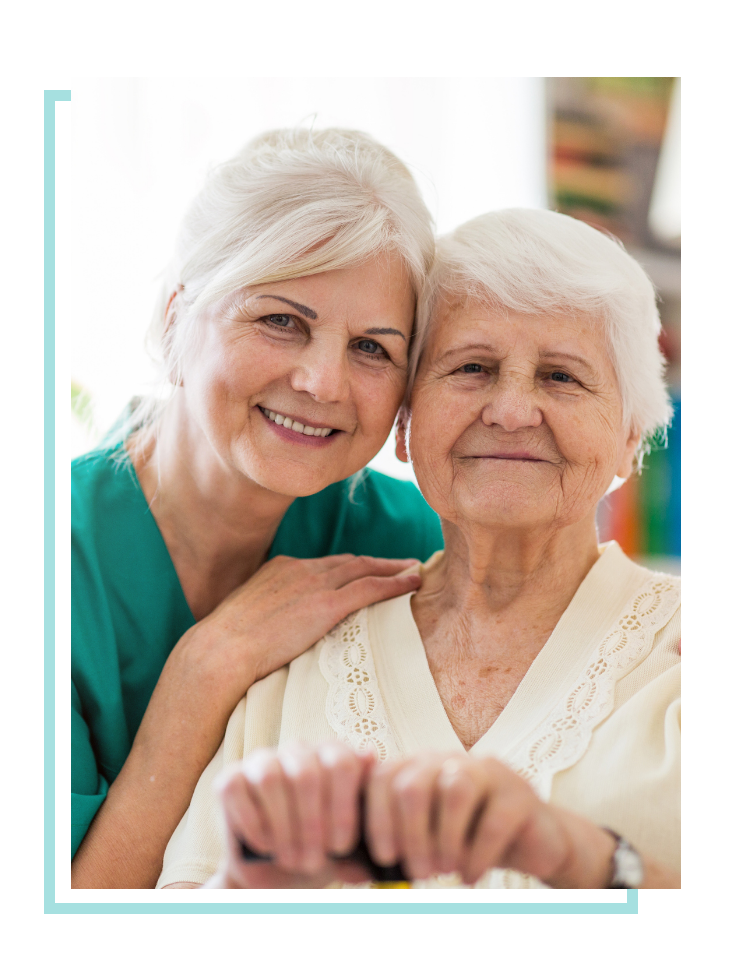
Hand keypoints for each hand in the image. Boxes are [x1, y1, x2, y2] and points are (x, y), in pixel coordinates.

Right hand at [181, 554, 421, 697]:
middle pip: (350, 562)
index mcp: (281, 569)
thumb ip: (268, 615)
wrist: (218, 652)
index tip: (369, 569)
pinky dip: (395, 583)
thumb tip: (275, 632)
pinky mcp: (326, 605)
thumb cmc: (225, 648)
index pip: (326, 564)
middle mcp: (301, 569)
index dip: (351, 567)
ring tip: (416, 571)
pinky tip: (413, 584)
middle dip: (379, 562)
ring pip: (365, 570)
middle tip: (404, 564)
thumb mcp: (247, 618)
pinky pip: (370, 588)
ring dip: (394, 569)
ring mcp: (314, 584)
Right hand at [208, 742, 374, 888]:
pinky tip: (266, 846)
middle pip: (307, 772)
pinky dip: (253, 823)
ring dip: (283, 827)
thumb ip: (364, 824)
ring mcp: (262, 760)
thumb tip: (375, 787)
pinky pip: (238, 790)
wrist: (276, 871)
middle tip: (313, 861)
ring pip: (271, 779)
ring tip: (292, 859)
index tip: (341, 846)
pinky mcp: (230, 778)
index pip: (342, 763)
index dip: (342, 807)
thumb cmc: (318, 849)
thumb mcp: (346, 844)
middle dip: (312, 824)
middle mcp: (298, 750)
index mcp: (332, 756)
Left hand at [365, 753, 616, 887]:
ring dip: (444, 840)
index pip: (382, 776)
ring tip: (445, 869)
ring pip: (454, 791)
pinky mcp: (519, 795)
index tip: (383, 857)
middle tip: (417, 871)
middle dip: (409, 834)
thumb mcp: (424, 834)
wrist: (529, 839)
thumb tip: (347, 864)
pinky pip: (494, 821)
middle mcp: (449, 761)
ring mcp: (487, 772)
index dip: (376, 818)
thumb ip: (389, 839)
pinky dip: (477, 856)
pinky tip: (470, 876)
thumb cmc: (465, 839)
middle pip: (413, 784)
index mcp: (419, 766)